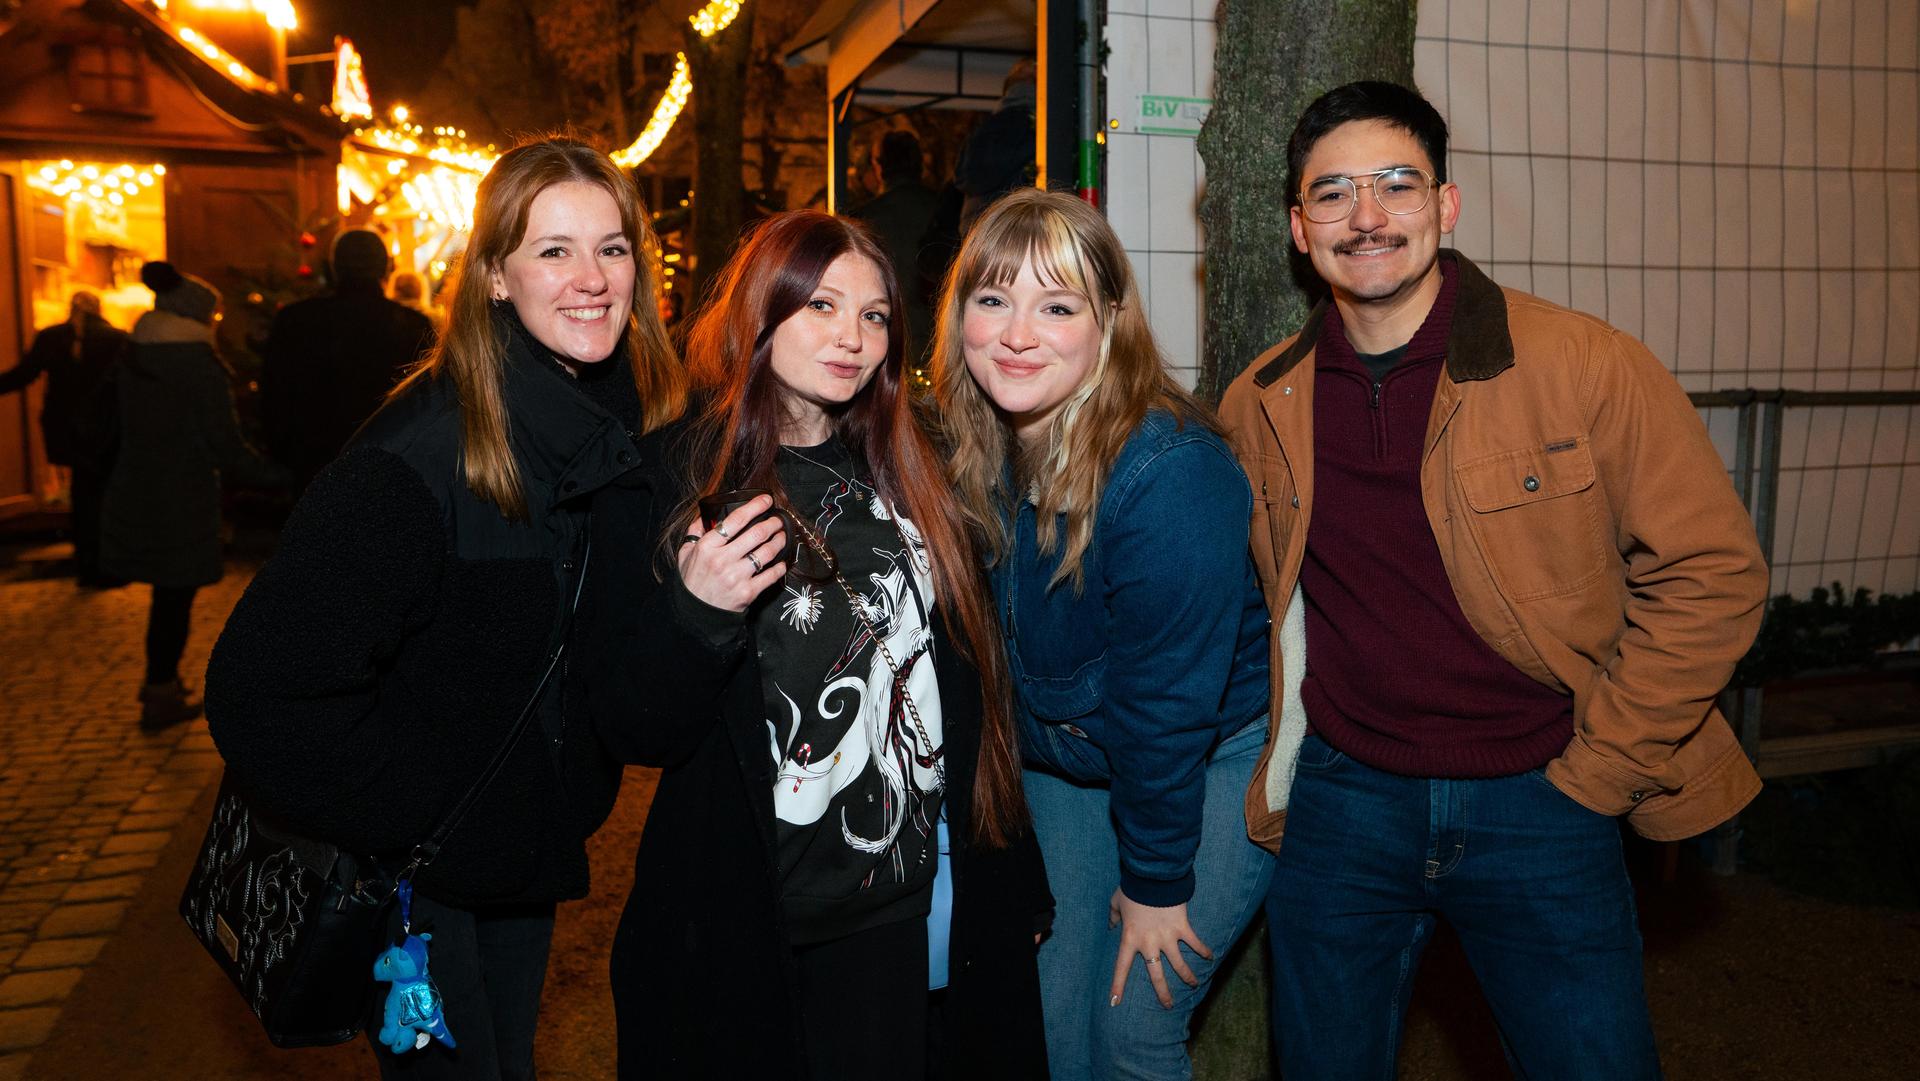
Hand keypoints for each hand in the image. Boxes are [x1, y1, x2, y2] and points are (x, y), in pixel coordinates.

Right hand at [676, 495, 786, 611]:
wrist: (694, 614)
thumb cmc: (691, 582)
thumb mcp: (686, 554)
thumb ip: (695, 532)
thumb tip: (704, 515)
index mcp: (707, 547)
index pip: (735, 520)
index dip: (754, 506)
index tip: (766, 500)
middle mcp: (723, 560)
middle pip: (756, 534)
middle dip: (772, 523)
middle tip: (778, 520)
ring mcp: (736, 577)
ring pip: (767, 552)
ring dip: (779, 541)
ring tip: (782, 536)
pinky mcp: (748, 592)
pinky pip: (770, 576)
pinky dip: (780, 567)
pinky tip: (782, 562)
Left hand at [1108, 888, 1210, 1008]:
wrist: (1153, 877)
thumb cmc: (1132, 889)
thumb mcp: (1116, 902)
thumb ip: (1113, 916)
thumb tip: (1111, 925)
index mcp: (1130, 939)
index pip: (1122, 967)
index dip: (1118, 986)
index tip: (1114, 1003)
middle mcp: (1149, 943)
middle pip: (1156, 975)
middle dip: (1163, 993)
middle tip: (1167, 1005)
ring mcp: (1167, 937)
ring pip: (1179, 965)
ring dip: (1188, 976)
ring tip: (1194, 984)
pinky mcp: (1182, 928)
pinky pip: (1195, 943)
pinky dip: (1204, 950)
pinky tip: (1211, 957)